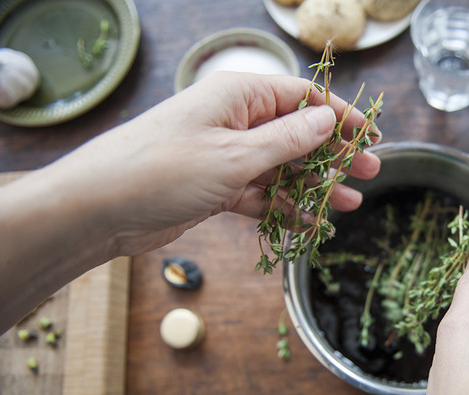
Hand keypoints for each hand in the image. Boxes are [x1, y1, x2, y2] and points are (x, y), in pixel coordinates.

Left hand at [0, 72, 380, 335]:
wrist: (98, 209)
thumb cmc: (162, 170)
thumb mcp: (234, 155)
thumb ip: (287, 140)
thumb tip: (328, 118)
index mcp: (238, 96)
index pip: (301, 96)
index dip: (339, 115)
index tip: (370, 136)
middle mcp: (233, 121)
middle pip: (296, 133)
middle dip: (333, 154)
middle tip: (370, 172)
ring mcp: (224, 156)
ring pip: (281, 168)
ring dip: (313, 186)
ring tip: (347, 204)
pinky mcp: (214, 187)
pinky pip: (260, 194)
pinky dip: (283, 208)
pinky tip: (309, 224)